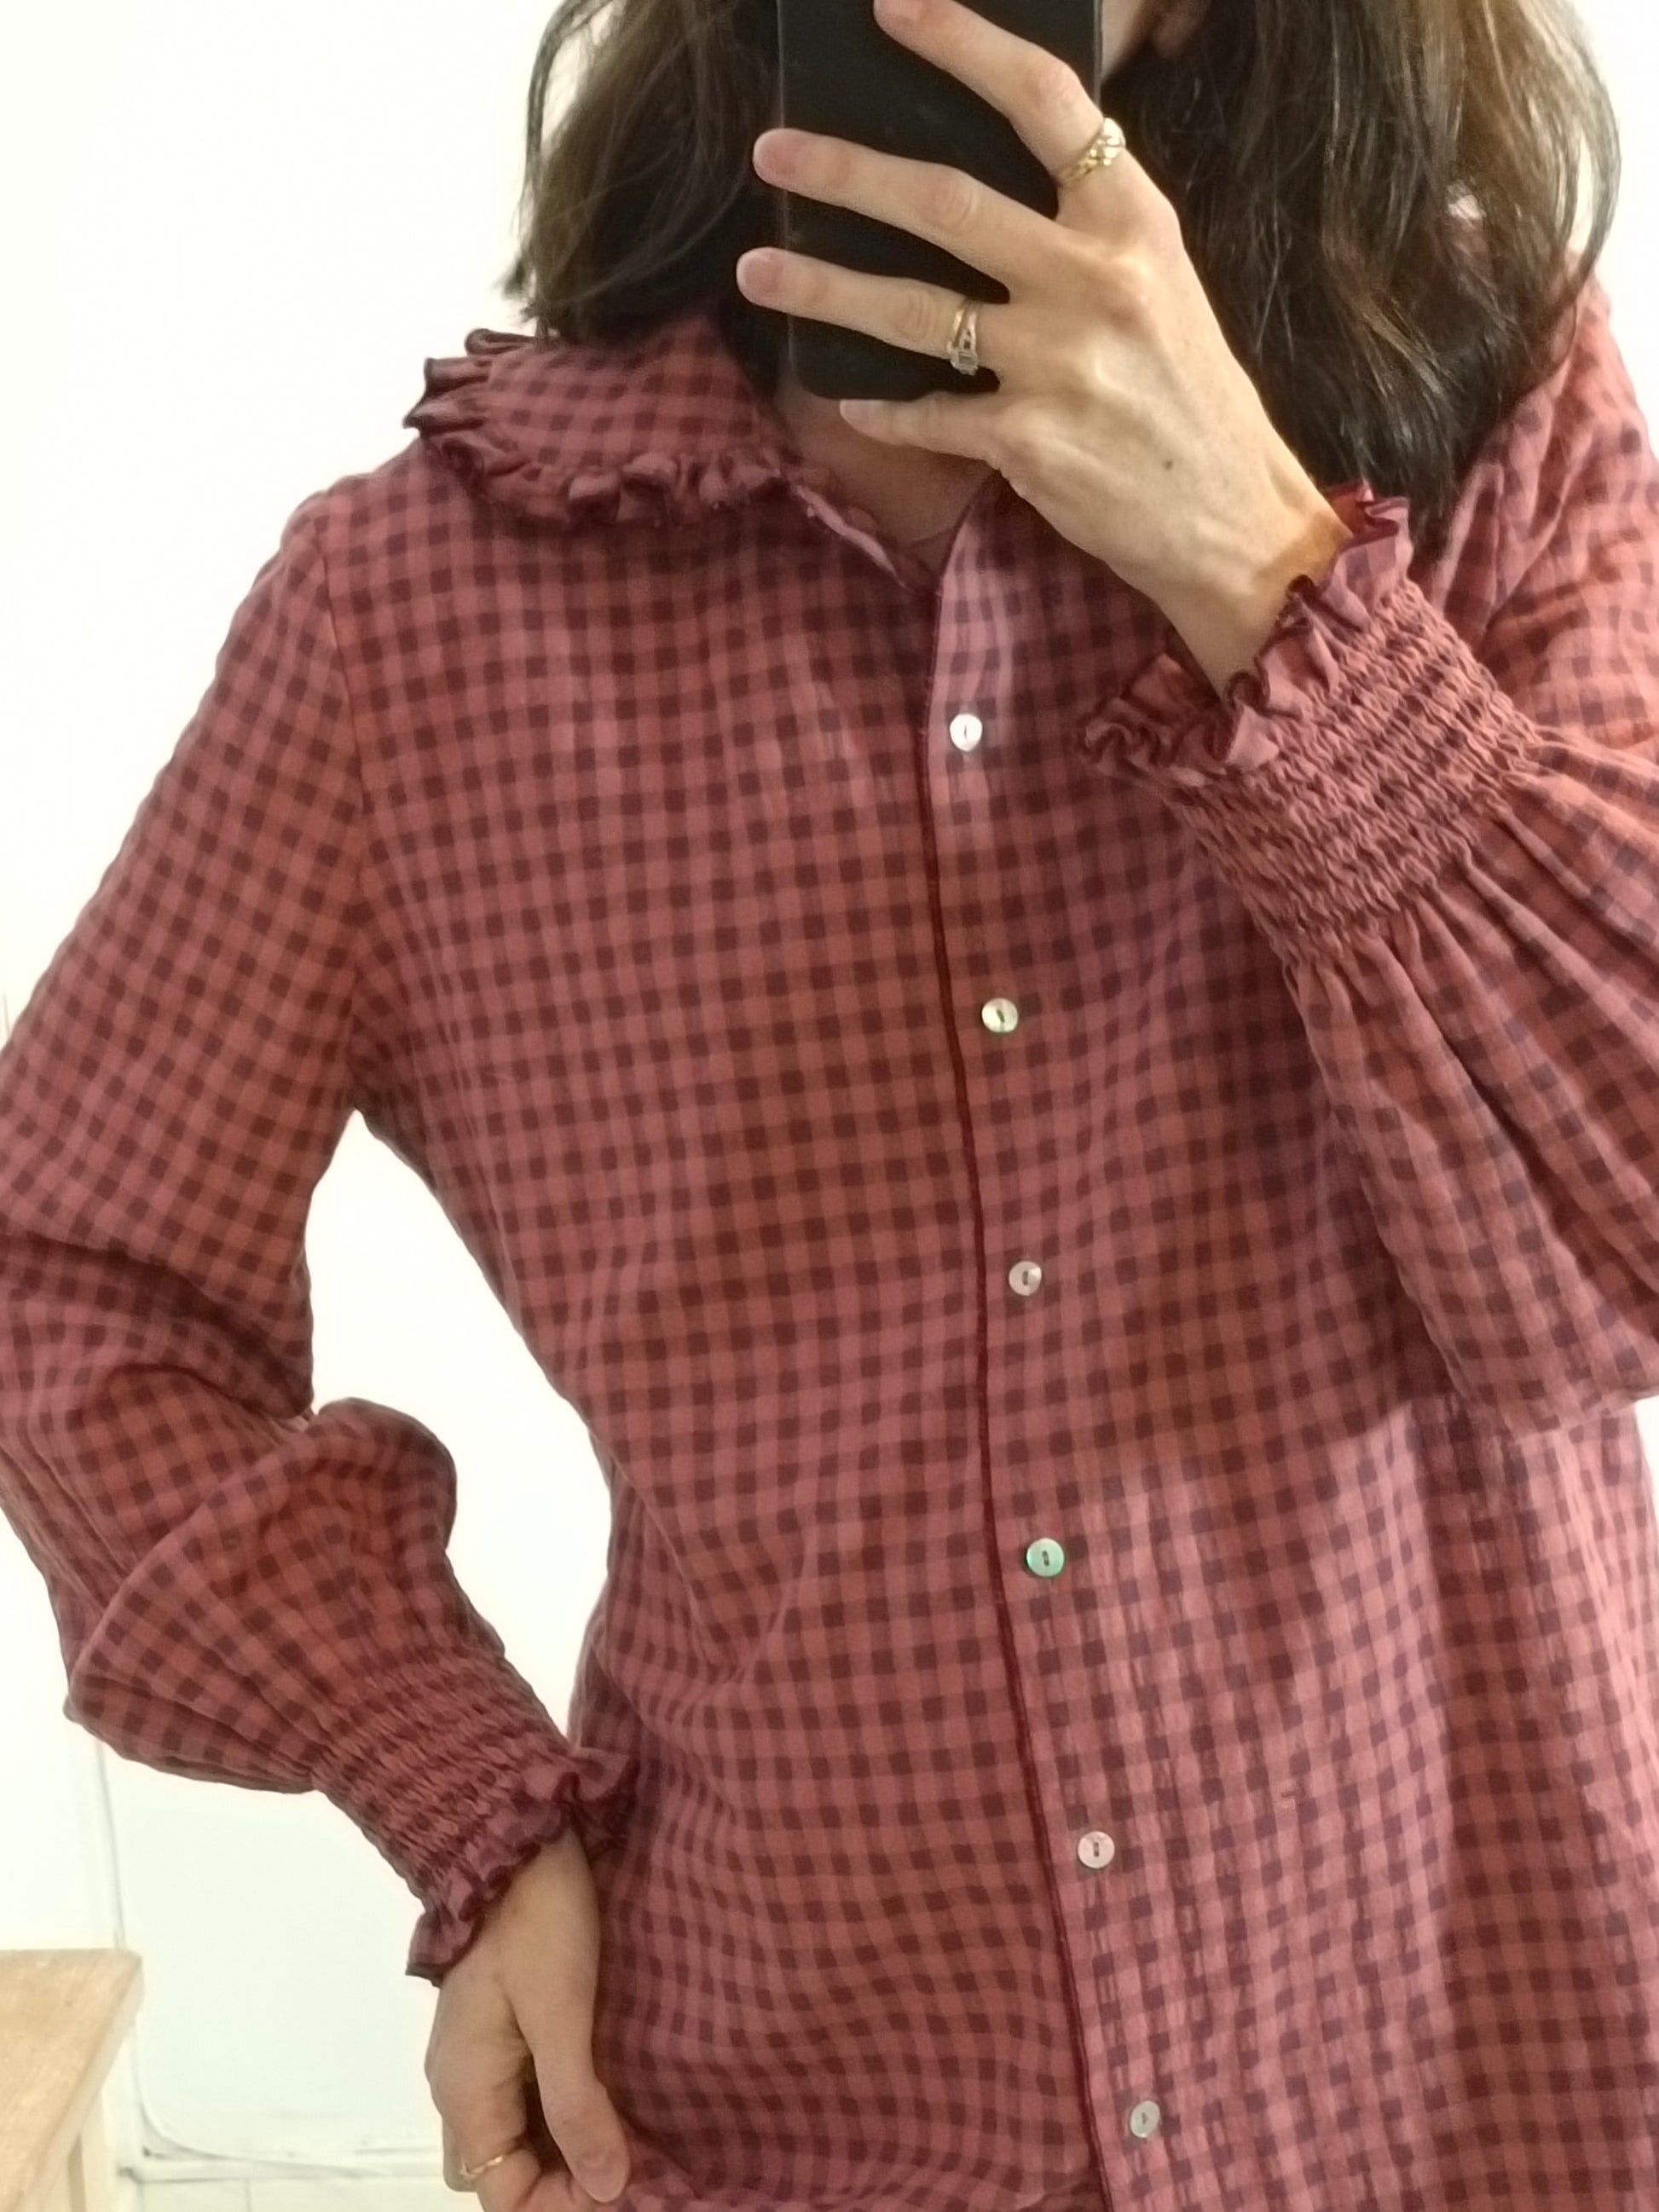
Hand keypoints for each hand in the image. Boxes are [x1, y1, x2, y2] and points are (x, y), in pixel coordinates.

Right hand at [428, 1828, 635, 2211]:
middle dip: (556, 2182)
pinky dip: (559, 2108)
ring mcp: (477, 2051)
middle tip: (625, 2164)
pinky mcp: (499, 2024)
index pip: (499, 2193)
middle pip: (500, 2170)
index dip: (557, 2204)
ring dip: (562, 2145)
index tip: (620, 2186)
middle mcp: (461, 2083)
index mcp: (465, 2091)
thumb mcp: (561, 2016)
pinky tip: (606, 2094)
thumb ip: (577, 2105)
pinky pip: (521, 2091)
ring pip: (512, 2132)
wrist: (517, 1838)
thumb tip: (605, 2188)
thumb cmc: (537, 1924)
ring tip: (627, 2136)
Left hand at [735, 0, 1350, 648]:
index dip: (963, 43)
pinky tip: (846, 398)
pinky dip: (879, 407)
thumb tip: (978, 183)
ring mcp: (1058, 364)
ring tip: (757, 274)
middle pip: (946, 200)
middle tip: (772, 153)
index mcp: (1134, 222)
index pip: (1044, 101)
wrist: (1233, 521)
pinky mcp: (1027, 443)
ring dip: (821, 289)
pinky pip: (925, 413)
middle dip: (844, 172)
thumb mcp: (1161, 285)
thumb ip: (1084, 229)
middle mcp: (1096, 280)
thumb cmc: (1188, 398)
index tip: (892, 8)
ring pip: (911, 310)